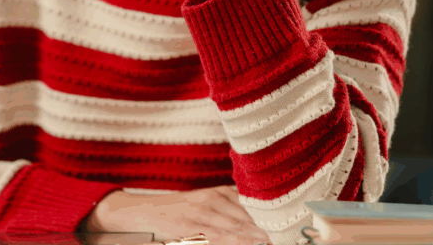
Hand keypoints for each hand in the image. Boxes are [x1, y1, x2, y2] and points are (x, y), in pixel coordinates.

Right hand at [84, 186, 269, 244]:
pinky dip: (230, 240)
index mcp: (219, 191)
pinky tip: (242, 242)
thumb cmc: (182, 208)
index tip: (284, 226)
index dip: (266, 216)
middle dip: (262, 229)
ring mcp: (200, 211)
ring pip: (232, 227)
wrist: (148, 209)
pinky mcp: (189, 225)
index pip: (249, 204)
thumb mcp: (207, 200)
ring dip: (250, 236)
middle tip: (280, 238)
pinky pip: (214, 235)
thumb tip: (256, 214)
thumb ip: (229, 204)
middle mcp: (212, 198)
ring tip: (266, 242)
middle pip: (244, 216)